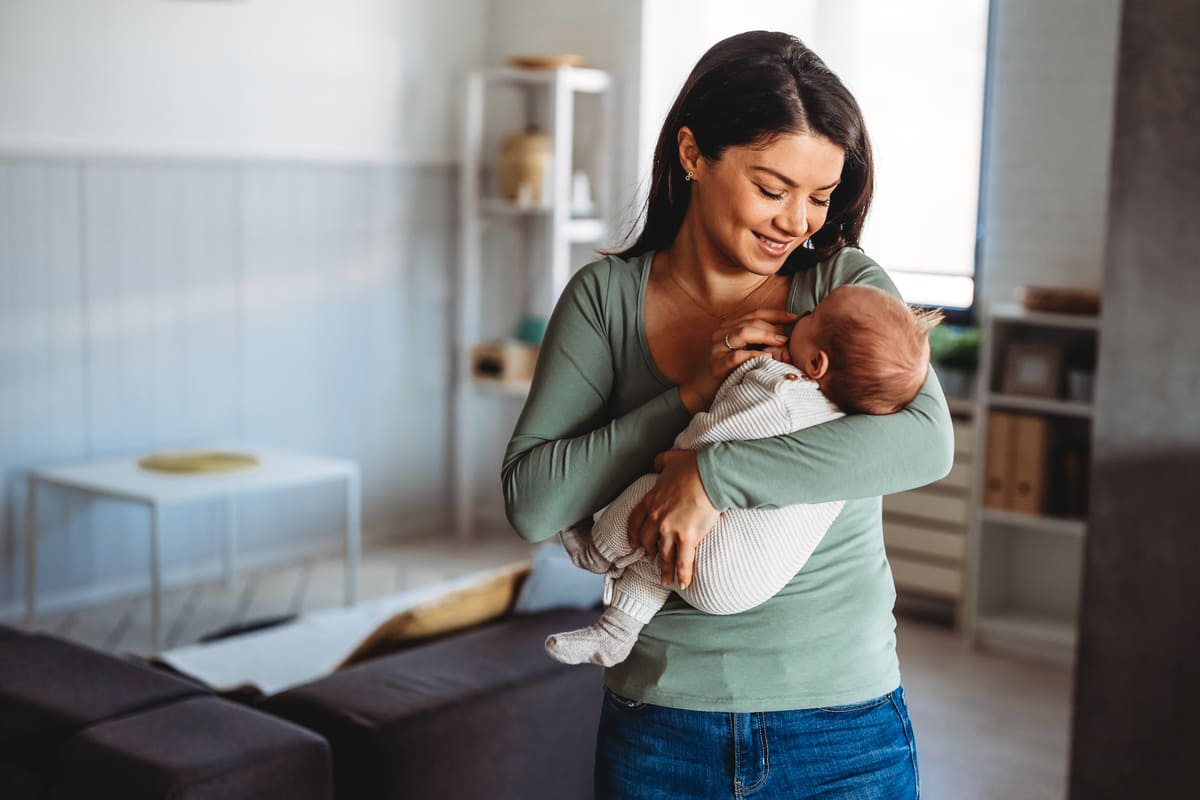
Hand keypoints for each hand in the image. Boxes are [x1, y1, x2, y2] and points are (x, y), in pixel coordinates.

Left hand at [626, 449, 719, 589]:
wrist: (709, 476)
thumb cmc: (692, 466)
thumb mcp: (670, 459)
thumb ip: (660, 463)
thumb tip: (657, 464)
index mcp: (651, 501)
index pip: (635, 521)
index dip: (634, 534)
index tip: (634, 543)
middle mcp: (657, 518)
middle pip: (647, 541)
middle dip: (649, 551)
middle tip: (651, 558)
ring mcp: (670, 530)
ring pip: (664, 555)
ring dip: (663, 569)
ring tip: (665, 580)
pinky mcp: (687, 538)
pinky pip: (683, 561)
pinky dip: (682, 574)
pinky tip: (683, 584)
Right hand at [678, 309, 797, 412]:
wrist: (704, 390)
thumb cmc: (731, 371)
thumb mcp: (746, 352)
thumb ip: (761, 342)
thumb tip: (787, 339)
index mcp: (730, 327)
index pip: (756, 314)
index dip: (776, 314)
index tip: (795, 318)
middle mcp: (722, 333)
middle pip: (751, 322)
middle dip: (773, 327)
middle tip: (787, 336)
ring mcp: (717, 348)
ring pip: (743, 333)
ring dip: (766, 336)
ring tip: (781, 343)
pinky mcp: (716, 365)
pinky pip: (737, 356)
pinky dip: (754, 355)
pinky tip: (767, 358)